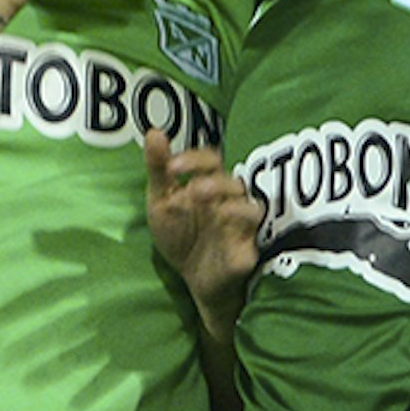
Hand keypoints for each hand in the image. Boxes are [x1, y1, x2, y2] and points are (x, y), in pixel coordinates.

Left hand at [144, 133, 259, 310]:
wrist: (190, 279)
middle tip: (194, 191)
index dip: (194, 160)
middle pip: (235, 183)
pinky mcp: (247, 254)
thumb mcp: (161, 201)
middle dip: (216, 183)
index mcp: (210, 184)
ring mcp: (241, 228)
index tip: (172, 167)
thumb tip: (153, 131)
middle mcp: (230, 202)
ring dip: (235, 207)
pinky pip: (255, 244)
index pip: (211, 161)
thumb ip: (158, 168)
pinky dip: (244, 240)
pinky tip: (227, 237)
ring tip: (210, 209)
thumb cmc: (180, 233)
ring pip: (253, 209)